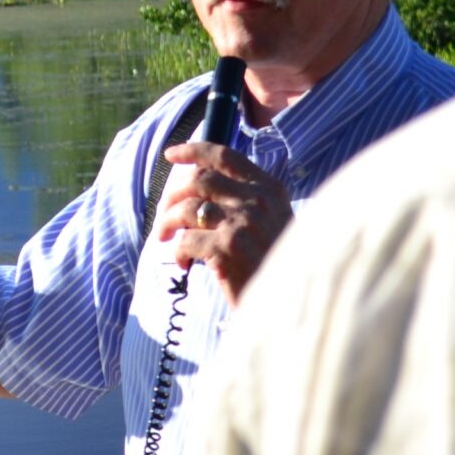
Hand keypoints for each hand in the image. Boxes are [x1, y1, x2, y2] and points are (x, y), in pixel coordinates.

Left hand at [151, 144, 292, 305]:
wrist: (290, 302)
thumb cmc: (275, 264)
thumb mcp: (272, 221)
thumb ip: (246, 200)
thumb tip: (196, 184)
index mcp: (268, 189)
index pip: (225, 156)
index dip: (193, 151)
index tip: (171, 154)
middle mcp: (257, 200)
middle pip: (198, 180)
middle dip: (172, 195)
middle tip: (164, 214)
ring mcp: (242, 223)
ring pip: (186, 208)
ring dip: (167, 223)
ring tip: (165, 238)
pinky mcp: (228, 249)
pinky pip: (186, 240)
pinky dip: (177, 251)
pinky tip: (183, 263)